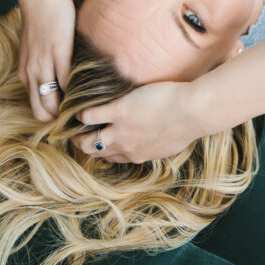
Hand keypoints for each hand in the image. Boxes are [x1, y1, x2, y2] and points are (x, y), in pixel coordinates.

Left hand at [17, 0, 75, 121]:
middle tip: (75, 118)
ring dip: (68, 108)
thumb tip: (55, 78)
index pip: (36, 107)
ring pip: (52, 102)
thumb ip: (41, 66)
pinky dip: (76, 90)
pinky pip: (66, 81)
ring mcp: (44, 65)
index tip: (65, 117)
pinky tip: (88, 90)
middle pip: (42, 111)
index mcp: (25, 74)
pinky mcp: (60, 55)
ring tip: (83, 108)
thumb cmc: (39, 21)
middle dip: (58, 119)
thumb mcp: (33, 50)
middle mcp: (31, 74)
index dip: (51, 116)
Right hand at [73, 81, 203, 163]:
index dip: (101, 150)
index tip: (96, 143)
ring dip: (77, 132)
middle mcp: (126, 147)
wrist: (192, 112)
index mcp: (137, 155)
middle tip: (76, 134)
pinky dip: (82, 113)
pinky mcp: (119, 111)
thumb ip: (152, 147)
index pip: (111, 157)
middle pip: (94, 152)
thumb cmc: (186, 126)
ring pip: (87, 140)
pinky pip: (90, 115)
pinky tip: (81, 107)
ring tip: (71, 122)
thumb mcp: (168, 145)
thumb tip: (148, 145)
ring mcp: (121, 131)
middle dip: (82, 144)